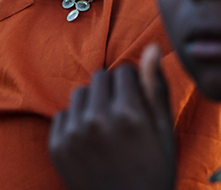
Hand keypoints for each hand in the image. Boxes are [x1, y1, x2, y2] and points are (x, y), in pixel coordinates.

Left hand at [49, 44, 174, 189]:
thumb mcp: (164, 132)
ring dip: (92, 103)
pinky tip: (91, 142)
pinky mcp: (56, 145)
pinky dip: (76, 122)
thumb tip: (150, 47)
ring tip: (107, 129)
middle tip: (122, 115)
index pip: (123, 72)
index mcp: (129, 115)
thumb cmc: (153, 171)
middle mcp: (97, 120)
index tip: (138, 104)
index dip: (133, 86)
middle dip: (112, 90)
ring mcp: (73, 133)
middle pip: (99, 78)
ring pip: (80, 94)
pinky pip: (63, 115)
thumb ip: (156, 88)